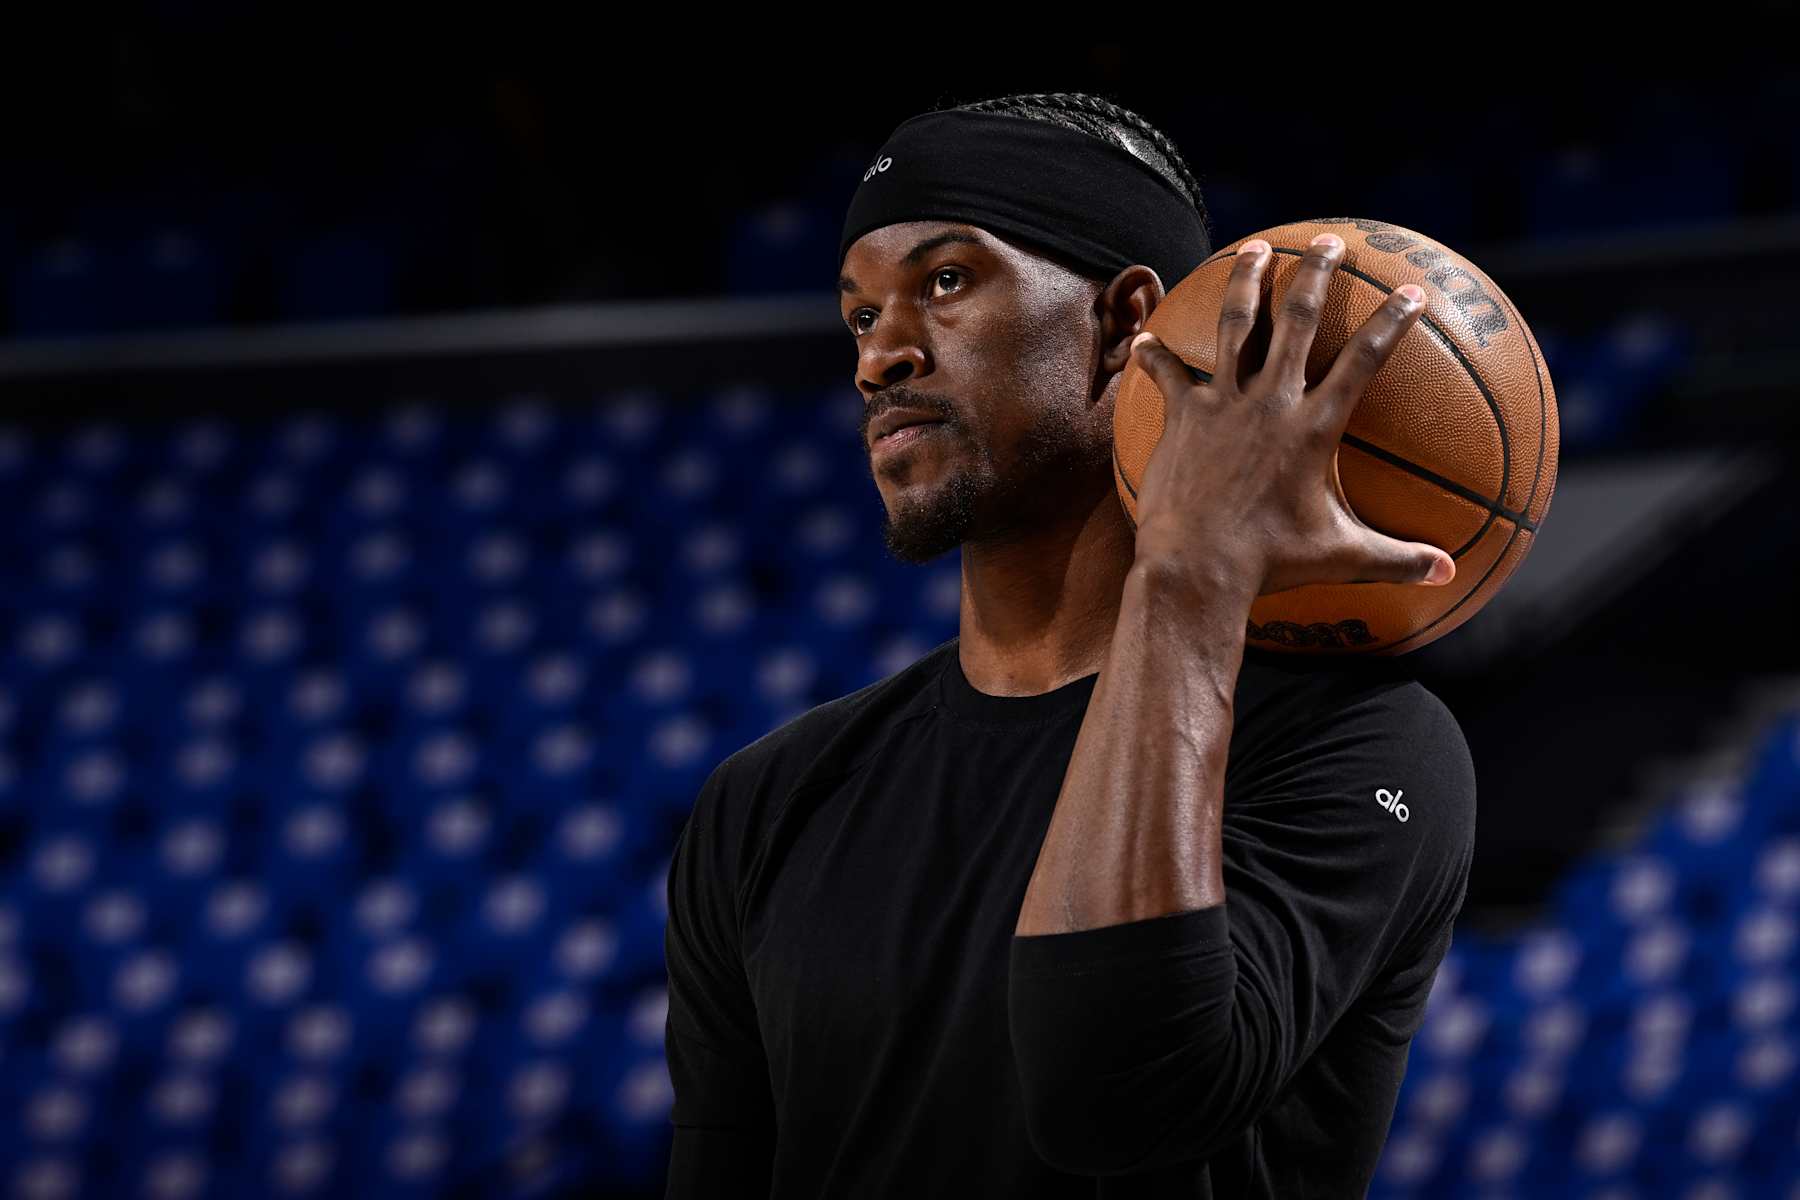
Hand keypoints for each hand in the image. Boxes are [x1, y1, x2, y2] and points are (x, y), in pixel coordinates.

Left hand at [1126, 233, 1455, 598]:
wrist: (1197, 568)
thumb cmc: (1271, 564)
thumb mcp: (1341, 559)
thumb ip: (1397, 559)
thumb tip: (1449, 577)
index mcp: (1314, 428)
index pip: (1364, 361)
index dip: (1392, 322)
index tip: (1412, 291)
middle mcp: (1271, 403)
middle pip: (1299, 320)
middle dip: (1317, 273)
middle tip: (1328, 242)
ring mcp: (1223, 404)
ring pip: (1236, 325)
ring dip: (1247, 282)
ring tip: (1255, 249)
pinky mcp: (1182, 417)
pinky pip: (1167, 374)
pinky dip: (1155, 355)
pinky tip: (1144, 336)